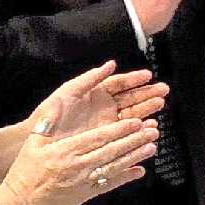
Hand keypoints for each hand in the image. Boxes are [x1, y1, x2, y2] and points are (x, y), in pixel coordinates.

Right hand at [2, 113, 159, 204]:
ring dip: (135, 157)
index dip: (119, 130)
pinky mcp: (87, 194)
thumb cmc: (27, 169)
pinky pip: (110, 184)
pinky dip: (125, 178)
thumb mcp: (34, 141)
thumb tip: (59, 102)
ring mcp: (84, 181)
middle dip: (134, 141)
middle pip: (112, 151)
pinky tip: (140, 171)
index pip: (99, 137)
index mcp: (66, 150)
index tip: (136, 122)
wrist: (22, 200)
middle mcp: (79, 166)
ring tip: (152, 147)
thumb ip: (49, 122)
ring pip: (115, 167)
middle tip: (152, 132)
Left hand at [30, 61, 166, 138]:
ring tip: (160, 105)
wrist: (40, 141)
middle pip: (130, 98)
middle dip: (147, 94)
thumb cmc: (49, 115)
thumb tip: (111, 64)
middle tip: (163, 90)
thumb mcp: (69, 91)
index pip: (119, 83)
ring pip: (132, 114)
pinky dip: (140, 129)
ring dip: (147, 109)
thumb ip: (90, 77)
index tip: (148, 76)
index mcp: (95, 93)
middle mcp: (104, 107)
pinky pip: (127, 131)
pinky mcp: (108, 138)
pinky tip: (150, 126)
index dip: (134, 79)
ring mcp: (107, 123)